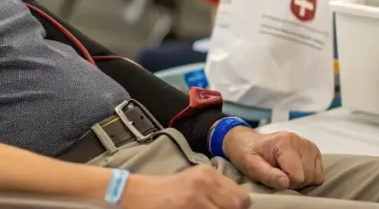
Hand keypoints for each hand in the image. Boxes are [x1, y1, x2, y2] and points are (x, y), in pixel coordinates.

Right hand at [120, 165, 249, 208]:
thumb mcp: (194, 182)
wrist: (137, 194)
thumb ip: (216, 190)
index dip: (238, 208)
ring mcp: (196, 199)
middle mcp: (205, 183)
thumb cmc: (165, 191)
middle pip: (237, 206)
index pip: (242, 198)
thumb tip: (239, 205)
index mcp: (208, 173)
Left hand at [222, 128, 323, 189]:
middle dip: (294, 182)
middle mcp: (300, 140)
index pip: (297, 175)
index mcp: (285, 142)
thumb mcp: (249, 164)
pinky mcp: (313, 151)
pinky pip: (319, 173)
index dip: (286, 182)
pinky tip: (294, 171)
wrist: (247, 141)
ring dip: (301, 180)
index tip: (273, 177)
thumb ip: (266, 174)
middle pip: (308, 176)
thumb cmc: (247, 152)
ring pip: (315, 176)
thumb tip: (285, 183)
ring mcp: (308, 145)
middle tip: (278, 175)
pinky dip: (308, 176)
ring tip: (285, 172)